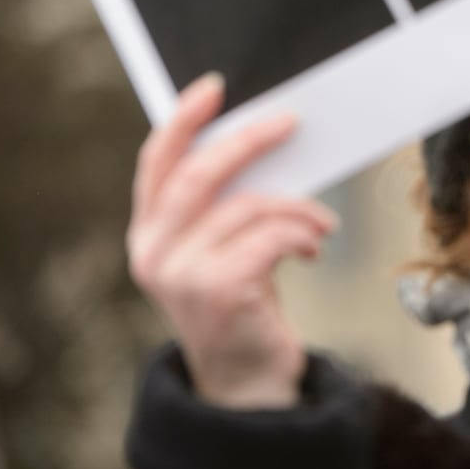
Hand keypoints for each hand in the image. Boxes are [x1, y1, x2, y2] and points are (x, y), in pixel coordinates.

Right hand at [127, 74, 337, 408]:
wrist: (247, 382)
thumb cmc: (243, 305)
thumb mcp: (221, 251)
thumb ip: (222, 207)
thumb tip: (265, 142)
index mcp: (148, 234)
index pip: (155, 163)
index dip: (182, 120)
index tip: (214, 86)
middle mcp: (153, 252)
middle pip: (200, 173)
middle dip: (250, 140)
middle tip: (290, 122)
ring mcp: (181, 274)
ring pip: (249, 205)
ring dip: (298, 207)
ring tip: (321, 224)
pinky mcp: (218, 290)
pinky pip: (271, 236)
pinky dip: (302, 233)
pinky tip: (313, 249)